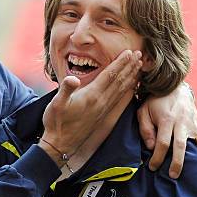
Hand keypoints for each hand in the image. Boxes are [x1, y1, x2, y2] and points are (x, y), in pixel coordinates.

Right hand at [40, 50, 141, 166]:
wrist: (60, 144)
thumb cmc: (56, 122)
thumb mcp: (56, 104)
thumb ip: (65, 89)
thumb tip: (72, 78)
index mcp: (91, 96)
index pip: (109, 75)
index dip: (120, 63)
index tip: (130, 52)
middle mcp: (101, 102)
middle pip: (120, 81)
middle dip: (130, 67)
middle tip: (140, 54)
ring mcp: (103, 109)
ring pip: (122, 90)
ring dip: (131, 77)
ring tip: (139, 66)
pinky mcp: (103, 115)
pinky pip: (119, 99)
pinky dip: (127, 90)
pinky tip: (131, 87)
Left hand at [137, 83, 196, 177]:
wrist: (175, 88)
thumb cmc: (156, 103)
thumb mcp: (143, 111)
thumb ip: (145, 129)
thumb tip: (151, 147)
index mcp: (167, 119)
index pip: (162, 142)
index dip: (157, 156)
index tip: (153, 167)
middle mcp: (182, 123)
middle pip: (181, 144)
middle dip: (178, 161)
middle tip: (173, 175)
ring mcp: (194, 125)